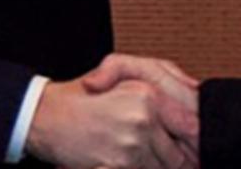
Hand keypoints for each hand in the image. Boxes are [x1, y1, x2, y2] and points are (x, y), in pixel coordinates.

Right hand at [26, 56, 199, 168]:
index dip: (194, 144)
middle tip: (181, 164)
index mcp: (148, 94)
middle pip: (178, 156)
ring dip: (155, 168)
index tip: (194, 153)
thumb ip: (160, 91)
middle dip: (175, 163)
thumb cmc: (82, 98)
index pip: (190, 127)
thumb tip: (192, 115)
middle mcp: (143, 118)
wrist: (46, 117)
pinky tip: (125, 161)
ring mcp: (131, 145)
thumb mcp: (122, 79)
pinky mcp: (118, 165)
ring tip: (137, 158)